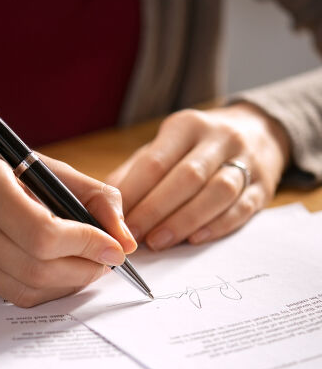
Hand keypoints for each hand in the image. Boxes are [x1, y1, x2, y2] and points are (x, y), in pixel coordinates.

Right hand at [0, 130, 135, 306]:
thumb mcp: (44, 165)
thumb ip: (93, 196)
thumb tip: (126, 242)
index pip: (42, 233)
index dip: (86, 245)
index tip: (114, 249)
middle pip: (35, 268)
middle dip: (83, 271)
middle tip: (103, 261)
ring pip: (21, 290)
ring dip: (65, 284)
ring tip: (83, 266)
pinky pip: (5, 293)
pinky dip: (39, 288)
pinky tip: (50, 270)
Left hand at [107, 103, 289, 248]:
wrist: (257, 132)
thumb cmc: (195, 147)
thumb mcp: (163, 147)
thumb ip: (134, 173)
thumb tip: (105, 206)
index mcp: (186, 126)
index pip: (155, 161)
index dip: (134, 194)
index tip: (115, 220)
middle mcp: (218, 138)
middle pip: (186, 177)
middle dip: (155, 210)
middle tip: (133, 236)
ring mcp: (246, 160)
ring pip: (216, 192)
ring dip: (184, 221)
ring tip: (158, 242)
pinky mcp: (263, 185)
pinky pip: (241, 208)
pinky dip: (216, 226)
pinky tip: (194, 240)